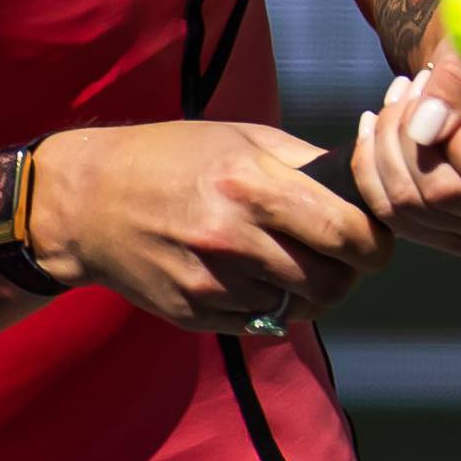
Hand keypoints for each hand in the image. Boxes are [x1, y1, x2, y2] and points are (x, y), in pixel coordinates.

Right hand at [29, 122, 394, 331]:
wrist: (85, 201)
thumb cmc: (169, 158)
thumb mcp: (237, 137)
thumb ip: (302, 163)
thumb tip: (362, 183)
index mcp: (251, 184)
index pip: (347, 232)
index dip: (375, 242)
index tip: (372, 238)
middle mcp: (233, 238)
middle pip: (332, 282)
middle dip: (347, 273)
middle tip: (339, 257)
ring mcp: (212, 282)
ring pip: (299, 308)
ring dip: (310, 292)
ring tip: (294, 265)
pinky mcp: (194, 313)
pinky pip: (260, 323)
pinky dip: (269, 306)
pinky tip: (251, 277)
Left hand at [350, 36, 460, 255]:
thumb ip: (459, 81)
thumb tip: (425, 130)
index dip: (459, 146)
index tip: (451, 102)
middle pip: (449, 200)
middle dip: (407, 137)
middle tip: (408, 86)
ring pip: (414, 210)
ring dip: (385, 148)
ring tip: (395, 99)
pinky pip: (397, 218)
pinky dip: (372, 171)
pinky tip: (375, 129)